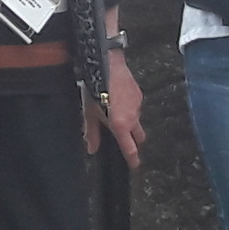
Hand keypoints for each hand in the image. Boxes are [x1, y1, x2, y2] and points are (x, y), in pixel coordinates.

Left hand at [85, 50, 146, 166]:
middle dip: (134, 140)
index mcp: (120, 125)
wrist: (108, 65)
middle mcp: (133, 117)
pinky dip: (129, 108)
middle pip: (139, 136)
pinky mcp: (139, 94)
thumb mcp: (89, 113)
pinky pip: (136, 106)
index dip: (132, 159)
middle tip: (124, 139)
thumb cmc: (96, 88)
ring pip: (137, 120)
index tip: (135, 165)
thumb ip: (91, 132)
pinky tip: (118, 100)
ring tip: (114, 112)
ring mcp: (138, 105)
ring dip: (129, 121)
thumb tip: (92, 148)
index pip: (130, 148)